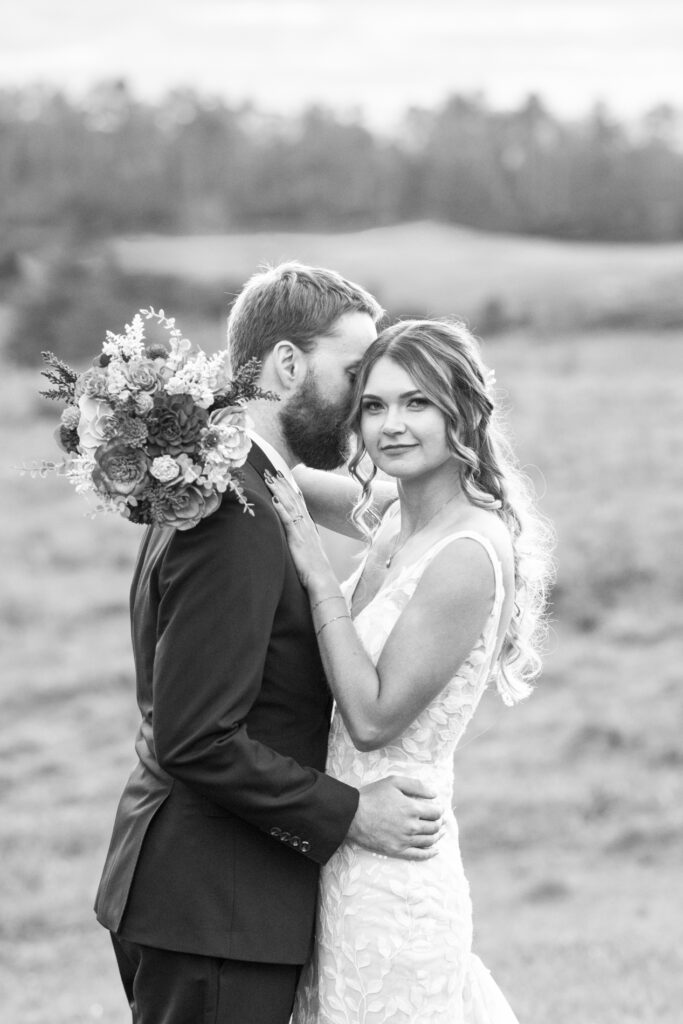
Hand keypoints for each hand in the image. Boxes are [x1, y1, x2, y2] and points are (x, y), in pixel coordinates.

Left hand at [264, 470, 331, 587]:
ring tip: (270, 479)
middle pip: (293, 499)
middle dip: (282, 484)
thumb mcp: (309, 550)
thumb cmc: (314, 570)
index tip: (281, 476)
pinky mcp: (298, 539)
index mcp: (309, 526)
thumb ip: (302, 539)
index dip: (289, 488)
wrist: (322, 580)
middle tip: (271, 470)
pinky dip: (281, 509)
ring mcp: (303, 531)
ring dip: (279, 491)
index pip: (299, 502)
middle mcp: (307, 525)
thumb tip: (295, 534)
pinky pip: (288, 521)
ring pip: (290, 506)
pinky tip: (274, 499)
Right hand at [347, 776, 445, 860]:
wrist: (352, 815)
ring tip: (440, 832)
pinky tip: (435, 850)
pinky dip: (430, 853)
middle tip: (438, 819)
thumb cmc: (372, 795)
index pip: (436, 812)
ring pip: (429, 841)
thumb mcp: (394, 782)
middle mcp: (411, 826)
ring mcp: (404, 840)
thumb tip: (434, 794)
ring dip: (437, 836)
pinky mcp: (397, 851)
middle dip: (439, 822)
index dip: (439, 810)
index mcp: (412, 808)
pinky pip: (418, 856)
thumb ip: (417, 785)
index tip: (436, 808)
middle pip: (434, 827)